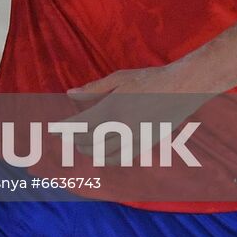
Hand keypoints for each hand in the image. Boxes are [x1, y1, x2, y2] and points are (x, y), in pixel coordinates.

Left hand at [63, 66, 208, 159]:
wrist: (183, 88)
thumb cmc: (149, 79)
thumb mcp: (118, 78)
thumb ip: (92, 89)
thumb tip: (70, 94)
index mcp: (111, 109)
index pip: (79, 125)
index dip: (63, 129)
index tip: (52, 129)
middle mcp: (122, 127)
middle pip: (89, 142)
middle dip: (75, 140)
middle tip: (68, 136)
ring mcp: (135, 138)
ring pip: (104, 154)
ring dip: (90, 150)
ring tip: (82, 144)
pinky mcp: (147, 143)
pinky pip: (123, 158)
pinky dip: (109, 157)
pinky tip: (103, 152)